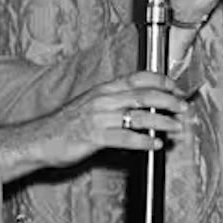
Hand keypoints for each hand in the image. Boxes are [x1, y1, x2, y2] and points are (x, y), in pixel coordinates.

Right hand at [0, 71, 189, 179]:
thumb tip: (143, 104)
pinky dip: (144, 141)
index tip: (177, 88)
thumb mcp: (93, 104)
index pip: (140, 78)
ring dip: (163, 121)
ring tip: (176, 127)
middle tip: (184, 108)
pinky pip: (126, 138)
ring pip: (140, 116)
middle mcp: (104, 99)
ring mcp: (99, 118)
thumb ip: (116, 101)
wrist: (38, 139)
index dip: (162, 81)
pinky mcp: (94, 137)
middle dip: (169, 101)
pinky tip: (155, 145)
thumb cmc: (67, 124)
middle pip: (145, 95)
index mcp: (105, 89)